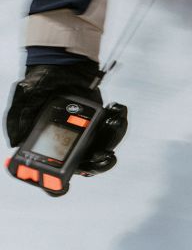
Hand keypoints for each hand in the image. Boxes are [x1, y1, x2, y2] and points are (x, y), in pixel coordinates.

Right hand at [5, 63, 126, 176]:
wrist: (62, 65)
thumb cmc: (40, 84)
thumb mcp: (25, 97)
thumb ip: (18, 118)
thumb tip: (16, 142)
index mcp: (45, 146)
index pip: (49, 173)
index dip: (56, 183)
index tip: (65, 184)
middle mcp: (67, 146)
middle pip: (83, 167)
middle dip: (97, 164)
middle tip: (104, 156)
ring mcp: (86, 136)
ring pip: (101, 151)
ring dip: (112, 141)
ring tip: (114, 123)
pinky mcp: (100, 124)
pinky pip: (112, 132)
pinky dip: (118, 124)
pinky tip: (117, 112)